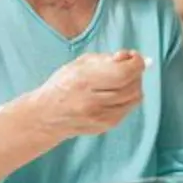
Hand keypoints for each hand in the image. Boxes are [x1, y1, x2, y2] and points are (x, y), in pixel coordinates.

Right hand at [30, 50, 146, 139]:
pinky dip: (129, 97)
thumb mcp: (82, 63)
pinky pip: (129, 107)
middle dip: (136, 72)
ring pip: (134, 97)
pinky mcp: (105, 126)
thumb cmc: (65, 83)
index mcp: (84, 80)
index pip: (124, 73)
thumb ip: (108, 58)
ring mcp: (100, 117)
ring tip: (122, 78)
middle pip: (132, 85)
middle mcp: (92, 101)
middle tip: (127, 65)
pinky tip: (117, 92)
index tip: (133, 56)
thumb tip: (134, 58)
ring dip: (134, 84)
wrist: (46, 116)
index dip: (135, 62)